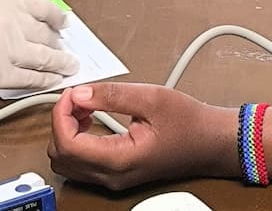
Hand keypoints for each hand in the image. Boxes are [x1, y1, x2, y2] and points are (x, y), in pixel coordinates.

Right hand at [0, 0, 77, 94]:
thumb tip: (14, 16)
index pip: (43, 6)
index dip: (56, 17)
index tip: (62, 22)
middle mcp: (11, 21)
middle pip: (46, 33)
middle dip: (57, 42)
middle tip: (62, 47)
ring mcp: (9, 50)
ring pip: (45, 58)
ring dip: (60, 63)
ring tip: (68, 66)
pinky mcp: (1, 76)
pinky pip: (32, 79)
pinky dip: (45, 81)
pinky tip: (51, 81)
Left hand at [48, 83, 233, 190]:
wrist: (210, 143)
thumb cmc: (188, 123)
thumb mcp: (151, 98)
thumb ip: (112, 96)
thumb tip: (80, 93)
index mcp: (119, 160)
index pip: (67, 144)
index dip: (61, 114)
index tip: (72, 94)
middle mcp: (112, 176)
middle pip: (60, 156)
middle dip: (61, 122)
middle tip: (78, 98)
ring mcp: (113, 179)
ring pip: (67, 162)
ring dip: (66, 132)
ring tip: (86, 107)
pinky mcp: (115, 174)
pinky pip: (80, 163)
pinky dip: (76, 140)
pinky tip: (90, 120)